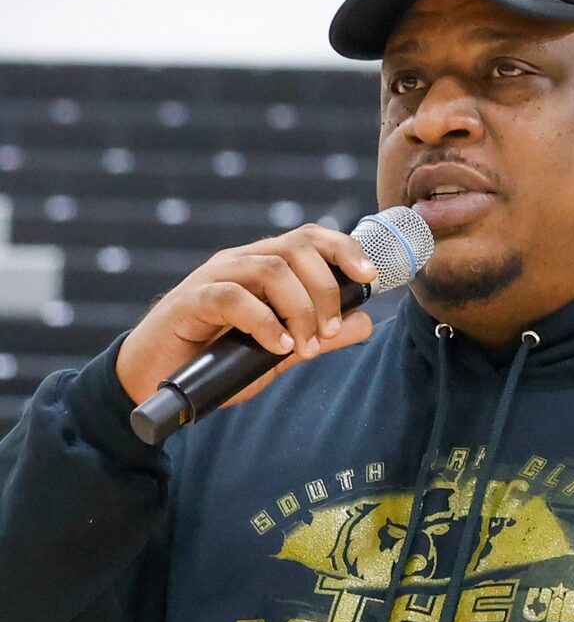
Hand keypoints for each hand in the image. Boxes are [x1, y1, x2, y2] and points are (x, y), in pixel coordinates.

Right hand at [113, 224, 380, 409]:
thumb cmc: (216, 362)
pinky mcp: (189, 301)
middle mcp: (239, 263)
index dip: (344, 249)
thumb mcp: (279, 352)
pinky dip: (264, 321)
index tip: (371, 277)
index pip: (309, 238)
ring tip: (303, 345)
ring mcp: (212, 278)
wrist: (154, 383)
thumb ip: (319, 336)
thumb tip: (365, 322)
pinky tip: (276, 346)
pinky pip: (233, 297)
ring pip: (270, 269)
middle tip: (329, 332)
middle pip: (297, 248)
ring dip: (300, 308)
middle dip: (326, 289)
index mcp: (262, 266)